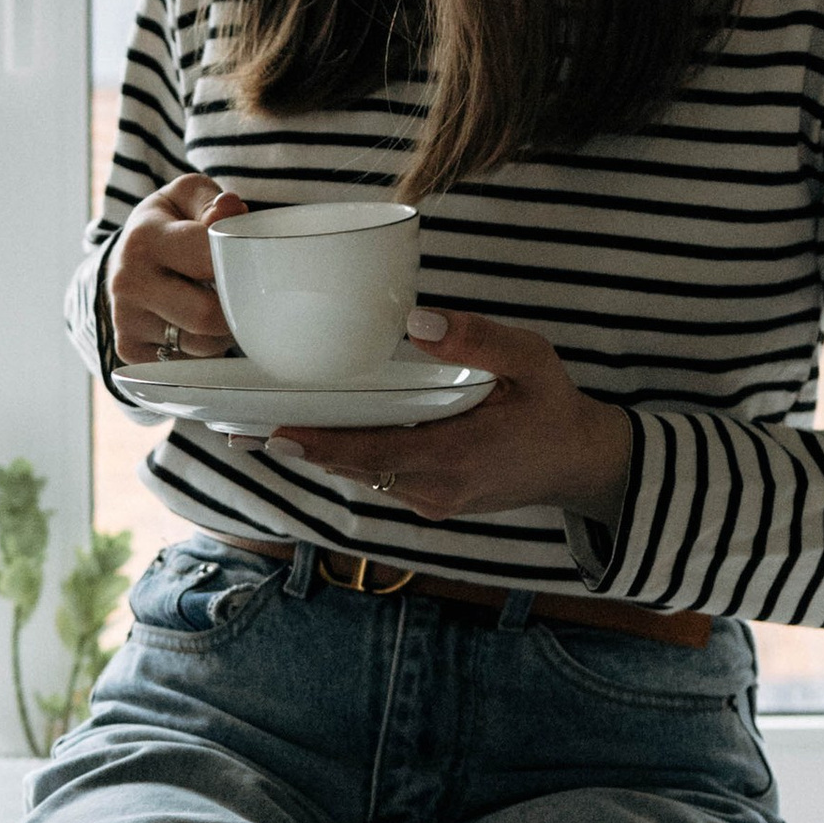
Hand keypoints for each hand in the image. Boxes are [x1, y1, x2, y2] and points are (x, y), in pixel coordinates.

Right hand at [108, 173, 248, 362]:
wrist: (125, 258)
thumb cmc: (168, 225)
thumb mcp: (186, 198)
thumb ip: (212, 202)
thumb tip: (231, 210)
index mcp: (144, 238)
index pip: (209, 258)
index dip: (238, 261)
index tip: (245, 258)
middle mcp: (128, 282)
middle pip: (208, 315)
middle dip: (233, 307)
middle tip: (235, 290)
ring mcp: (125, 320)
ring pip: (202, 345)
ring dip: (221, 332)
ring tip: (213, 304)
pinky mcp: (129, 350)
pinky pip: (187, 363)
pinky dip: (201, 350)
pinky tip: (192, 324)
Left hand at [262, 311, 635, 528]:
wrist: (581, 465)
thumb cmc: (556, 407)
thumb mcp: (533, 360)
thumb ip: (479, 340)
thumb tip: (417, 321)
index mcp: (457, 456)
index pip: (374, 453)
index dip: (322, 444)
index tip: (276, 431)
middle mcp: (435, 489)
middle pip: (354, 467)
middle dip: (301, 447)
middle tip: (241, 429)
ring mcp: (431, 501)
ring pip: (362, 475)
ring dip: (318, 454)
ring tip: (260, 431)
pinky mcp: (430, 500)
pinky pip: (379, 477)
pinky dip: (347, 457)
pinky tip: (313, 438)